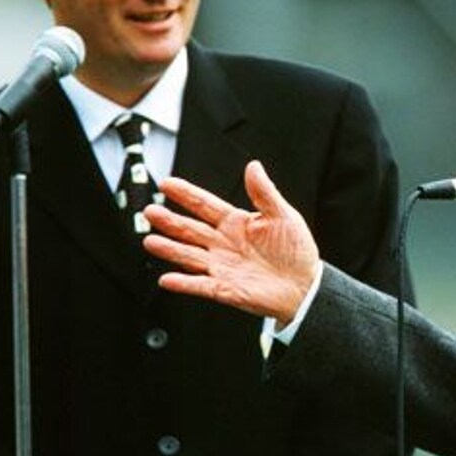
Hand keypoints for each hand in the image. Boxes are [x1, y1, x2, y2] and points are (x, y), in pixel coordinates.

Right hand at [142, 161, 319, 323]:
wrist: (306, 285)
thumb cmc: (296, 250)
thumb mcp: (283, 215)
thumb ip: (265, 192)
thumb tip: (253, 166)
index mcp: (236, 223)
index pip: (205, 205)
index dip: (186, 194)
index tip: (167, 183)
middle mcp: (224, 243)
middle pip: (190, 229)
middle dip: (169, 221)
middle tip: (149, 211)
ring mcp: (222, 266)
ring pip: (189, 255)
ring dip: (170, 248)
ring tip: (150, 240)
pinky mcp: (225, 289)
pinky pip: (200, 285)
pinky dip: (184, 283)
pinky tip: (167, 279)